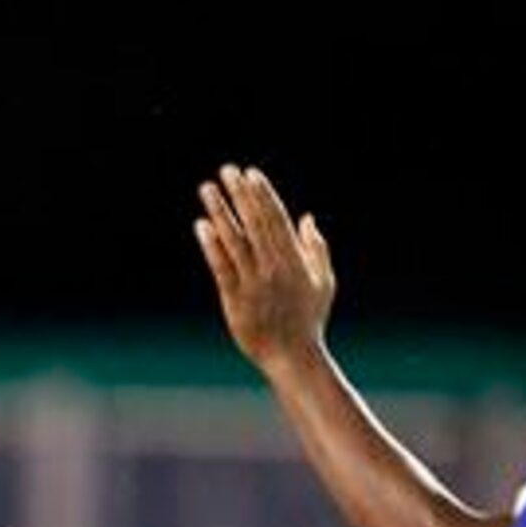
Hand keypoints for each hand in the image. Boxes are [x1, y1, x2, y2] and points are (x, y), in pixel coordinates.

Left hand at [194, 163, 335, 376]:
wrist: (292, 356)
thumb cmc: (308, 320)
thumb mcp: (324, 281)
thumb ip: (316, 247)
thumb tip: (307, 217)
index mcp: (295, 259)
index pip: (276, 218)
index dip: (262, 194)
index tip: (251, 173)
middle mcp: (274, 266)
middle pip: (255, 222)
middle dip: (241, 194)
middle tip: (227, 170)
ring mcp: (253, 282)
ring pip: (235, 240)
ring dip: (221, 211)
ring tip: (207, 189)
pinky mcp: (235, 300)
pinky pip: (222, 267)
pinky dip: (212, 246)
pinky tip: (202, 226)